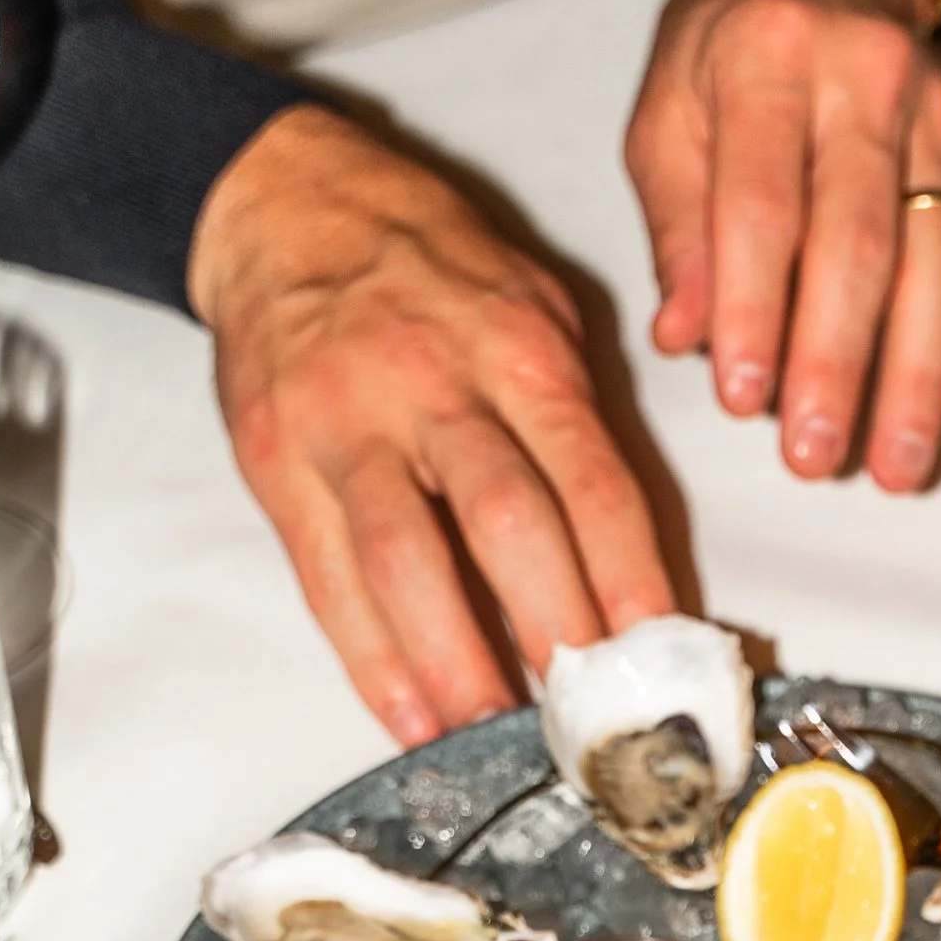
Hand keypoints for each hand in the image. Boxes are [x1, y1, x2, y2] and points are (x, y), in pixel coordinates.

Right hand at [190, 105, 674, 744]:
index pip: (592, 481)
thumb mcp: (531, 304)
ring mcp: (346, 426)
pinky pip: (327, 579)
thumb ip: (576, 419)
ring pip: (407, 561)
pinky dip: (371, 659)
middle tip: (591, 718)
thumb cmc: (425, 264)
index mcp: (518, 348)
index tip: (662, 654)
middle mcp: (432, 384)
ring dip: (458, 664)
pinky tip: (411, 717)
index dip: (632, 577)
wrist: (283, 203)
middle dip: (555, 632)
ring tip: (500, 736)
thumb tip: (628, 555)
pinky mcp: (278, 463)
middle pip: (505, 524)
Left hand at [625, 0, 940, 490]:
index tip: (740, 397)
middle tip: (815, 457)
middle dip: (839, 360)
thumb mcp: (666, 116)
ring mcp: (940, 121)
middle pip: (861, 239)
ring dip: (923, 376)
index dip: (753, 304)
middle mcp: (867, 81)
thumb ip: (677, 227)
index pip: (764, 200)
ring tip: (898, 469)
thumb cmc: (724, 56)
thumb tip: (686, 339)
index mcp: (769, 60)